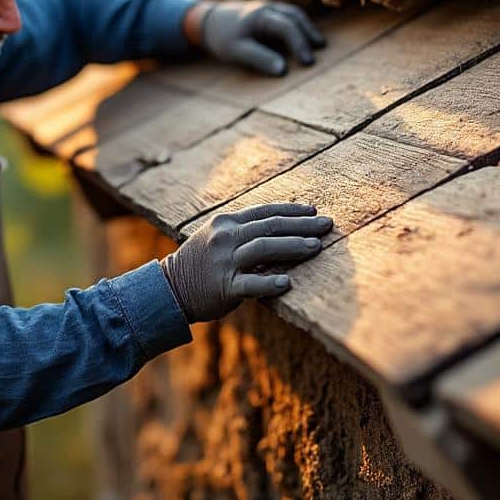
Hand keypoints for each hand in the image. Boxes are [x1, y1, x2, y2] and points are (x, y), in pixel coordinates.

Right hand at [160, 203, 332, 322]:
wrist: (170, 288)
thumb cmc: (201, 263)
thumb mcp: (218, 237)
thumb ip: (245, 231)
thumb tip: (285, 227)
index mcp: (226, 222)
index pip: (265, 211)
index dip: (292, 211)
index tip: (314, 212)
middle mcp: (225, 238)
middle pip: (270, 226)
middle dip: (302, 226)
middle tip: (328, 226)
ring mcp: (224, 262)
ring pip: (263, 249)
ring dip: (293, 247)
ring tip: (316, 247)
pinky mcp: (224, 287)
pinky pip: (250, 284)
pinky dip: (269, 283)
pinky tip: (288, 283)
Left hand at [187, 0, 325, 75]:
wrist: (210, 20)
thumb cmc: (223, 37)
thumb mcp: (236, 51)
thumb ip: (258, 59)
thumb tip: (282, 70)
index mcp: (260, 16)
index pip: (287, 27)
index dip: (299, 44)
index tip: (307, 62)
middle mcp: (268, 8)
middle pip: (295, 16)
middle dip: (309, 33)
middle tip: (320, 50)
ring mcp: (270, 7)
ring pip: (294, 14)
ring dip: (307, 28)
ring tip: (318, 44)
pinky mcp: (270, 11)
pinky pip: (289, 16)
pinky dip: (300, 26)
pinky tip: (305, 38)